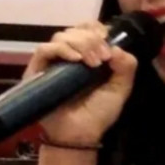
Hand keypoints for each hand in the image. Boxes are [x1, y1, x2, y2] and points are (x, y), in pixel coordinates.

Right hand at [24, 21, 137, 144]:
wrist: (80, 135)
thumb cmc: (98, 113)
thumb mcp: (121, 88)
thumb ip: (126, 65)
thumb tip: (116, 46)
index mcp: (86, 55)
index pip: (86, 29)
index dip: (96, 28)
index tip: (107, 39)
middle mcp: (68, 56)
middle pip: (75, 30)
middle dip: (92, 39)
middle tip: (103, 58)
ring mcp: (52, 62)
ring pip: (61, 36)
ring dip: (80, 44)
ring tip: (93, 63)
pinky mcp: (37, 71)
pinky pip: (45, 50)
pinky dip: (62, 50)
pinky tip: (76, 60)